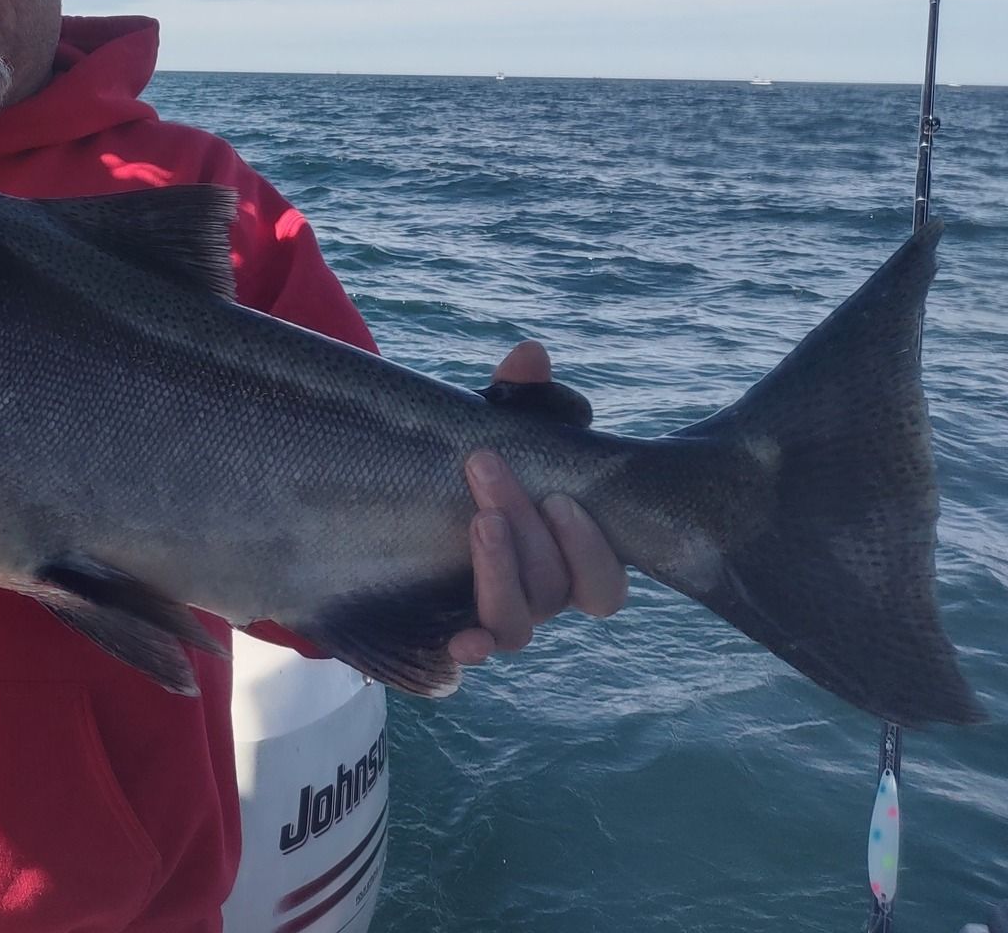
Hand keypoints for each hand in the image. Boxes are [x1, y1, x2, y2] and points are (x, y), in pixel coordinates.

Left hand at [450, 341, 627, 665]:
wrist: (401, 499)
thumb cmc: (474, 465)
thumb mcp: (493, 426)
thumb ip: (518, 396)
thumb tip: (530, 355)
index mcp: (568, 555)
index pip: (606, 577)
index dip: (590, 546)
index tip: (559, 495)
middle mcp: (542, 595)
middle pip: (560, 589)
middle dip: (531, 532)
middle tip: (487, 469)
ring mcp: (497, 616)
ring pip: (519, 622)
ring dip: (502, 570)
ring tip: (479, 519)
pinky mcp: (450, 631)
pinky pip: (469, 652)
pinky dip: (469, 648)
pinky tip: (458, 640)